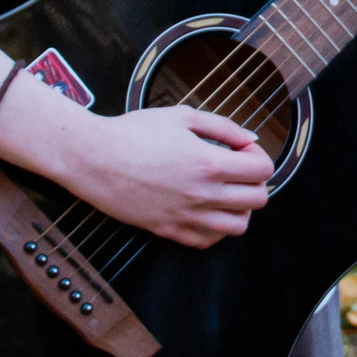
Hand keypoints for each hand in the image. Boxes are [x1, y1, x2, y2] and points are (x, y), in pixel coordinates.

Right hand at [0, 55, 274, 247]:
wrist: (94, 158)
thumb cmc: (134, 132)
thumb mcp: (182, 116)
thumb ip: (223, 127)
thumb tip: (250, 139)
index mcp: (209, 163)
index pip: (262, 171)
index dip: (259, 158)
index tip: (243, 151)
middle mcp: (203, 194)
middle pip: (258, 201)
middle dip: (255, 183)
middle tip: (238, 171)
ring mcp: (186, 216)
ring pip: (238, 227)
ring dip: (240, 209)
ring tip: (224, 193)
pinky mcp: (168, 230)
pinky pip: (208, 241)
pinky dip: (216, 229)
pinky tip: (206, 210)